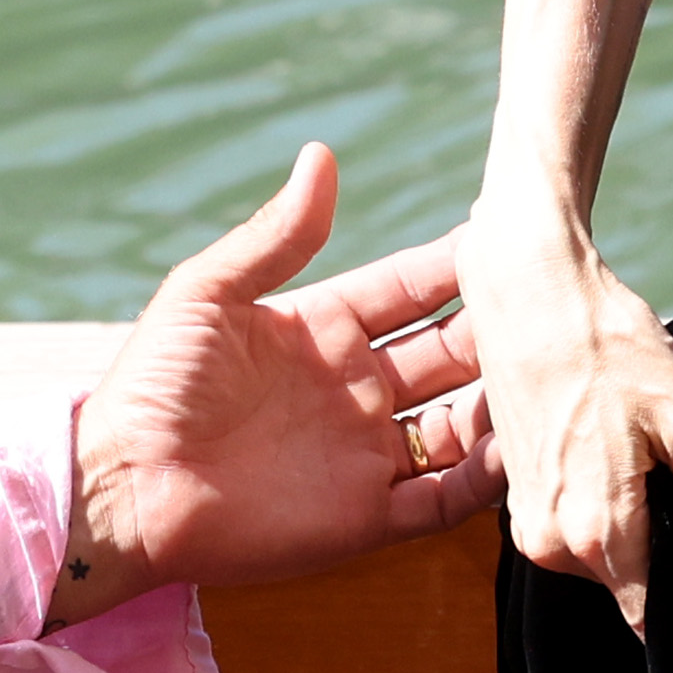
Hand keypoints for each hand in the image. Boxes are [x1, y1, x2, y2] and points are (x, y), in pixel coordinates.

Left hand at [51, 146, 506, 627]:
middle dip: (501, 330)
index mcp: (325, 331)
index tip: (514, 237)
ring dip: (506, 402)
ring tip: (550, 376)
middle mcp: (358, 390)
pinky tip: (520, 450)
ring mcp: (367, 455)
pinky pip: (446, 497)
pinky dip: (488, 478)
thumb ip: (276, 235)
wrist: (119, 490)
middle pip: (454, 353)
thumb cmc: (150, 387)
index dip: (460, 267)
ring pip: (466, 423)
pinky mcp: (367, 518)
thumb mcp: (207, 293)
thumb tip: (321, 155)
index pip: (413, 290)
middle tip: (553, 303)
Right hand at [454, 199, 672, 640]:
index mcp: (596, 538)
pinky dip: (608, 506)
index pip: (658, 613)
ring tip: (651, 462)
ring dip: (638, 527)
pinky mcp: (517, 500)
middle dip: (671, 554)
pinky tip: (620, 455)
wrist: (529, 287)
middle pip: (633, 586)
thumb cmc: (611, 346)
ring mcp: (527, 526)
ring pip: (607, 561)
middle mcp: (552, 548)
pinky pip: (579, 532)